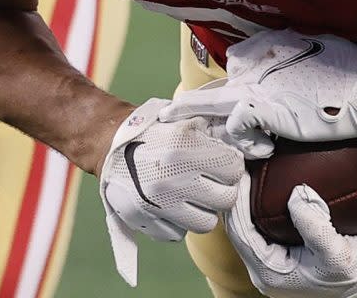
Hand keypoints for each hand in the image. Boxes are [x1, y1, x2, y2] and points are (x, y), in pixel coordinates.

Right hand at [99, 98, 243, 284]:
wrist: (110, 145)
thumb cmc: (156, 130)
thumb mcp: (186, 122)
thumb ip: (214, 136)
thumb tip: (247, 150)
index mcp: (185, 149)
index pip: (233, 170)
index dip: (231, 166)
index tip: (223, 163)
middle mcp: (173, 179)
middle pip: (225, 200)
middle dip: (223, 191)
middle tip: (213, 182)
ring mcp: (158, 204)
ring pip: (206, 223)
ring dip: (203, 211)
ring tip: (193, 195)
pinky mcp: (145, 221)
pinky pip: (178, 233)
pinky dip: (178, 222)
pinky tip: (172, 204)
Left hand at [159, 31, 356, 155]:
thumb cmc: (354, 73)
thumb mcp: (321, 49)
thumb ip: (296, 55)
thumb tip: (285, 67)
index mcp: (273, 44)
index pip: (236, 61)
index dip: (229, 83)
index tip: (221, 98)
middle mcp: (260, 61)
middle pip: (216, 85)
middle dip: (191, 103)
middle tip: (169, 115)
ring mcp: (258, 85)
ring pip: (212, 104)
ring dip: (205, 123)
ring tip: (197, 136)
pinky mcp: (262, 108)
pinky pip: (235, 127)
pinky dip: (246, 142)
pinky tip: (265, 149)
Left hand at [225, 173, 356, 297]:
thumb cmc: (356, 270)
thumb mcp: (336, 252)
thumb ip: (314, 226)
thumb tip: (296, 193)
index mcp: (270, 273)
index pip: (239, 232)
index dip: (237, 200)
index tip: (240, 170)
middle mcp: (265, 268)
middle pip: (238, 227)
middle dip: (237, 195)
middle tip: (240, 163)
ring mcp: (273, 259)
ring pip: (248, 223)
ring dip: (247, 197)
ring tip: (249, 168)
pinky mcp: (283, 250)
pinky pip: (262, 222)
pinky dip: (260, 201)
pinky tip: (267, 180)